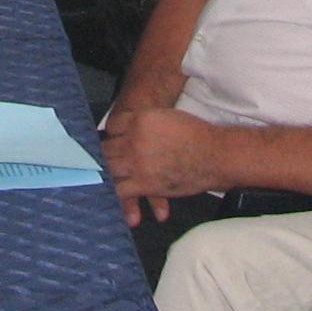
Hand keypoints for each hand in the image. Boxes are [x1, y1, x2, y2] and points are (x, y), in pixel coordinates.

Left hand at [101, 103, 221, 205]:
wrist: (214, 155)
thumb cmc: (195, 134)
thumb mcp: (165, 116)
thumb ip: (144, 122)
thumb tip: (129, 129)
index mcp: (140, 119)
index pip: (112, 126)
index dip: (110, 135)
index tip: (108, 141)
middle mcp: (134, 139)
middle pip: (106, 148)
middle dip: (103, 155)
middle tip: (97, 162)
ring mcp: (137, 162)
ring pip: (109, 168)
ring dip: (106, 173)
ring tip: (101, 178)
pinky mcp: (144, 183)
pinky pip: (119, 190)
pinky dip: (113, 192)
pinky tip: (111, 193)